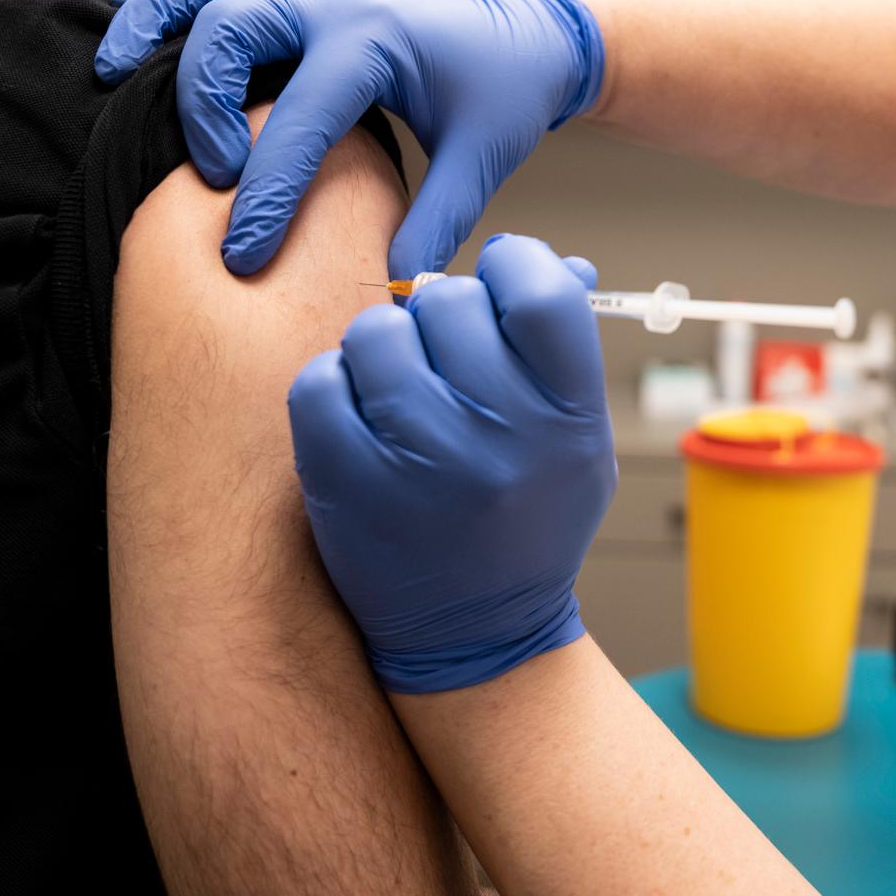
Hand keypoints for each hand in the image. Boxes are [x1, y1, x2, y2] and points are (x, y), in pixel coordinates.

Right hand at [94, 0, 604, 279]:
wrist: (518, 33)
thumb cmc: (499, 93)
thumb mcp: (483, 158)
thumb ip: (438, 221)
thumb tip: (398, 287)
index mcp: (376, 43)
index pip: (304, 119)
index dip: (268, 192)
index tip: (243, 257)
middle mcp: (332, 4)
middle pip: (234, 30)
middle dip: (207, 106)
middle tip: (214, 177)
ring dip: (156, 25)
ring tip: (111, 74)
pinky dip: (166, 1)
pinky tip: (123, 28)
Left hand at [286, 235, 615, 693]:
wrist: (476, 634)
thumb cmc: (528, 521)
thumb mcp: (576, 442)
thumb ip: (565, 352)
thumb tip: (556, 261)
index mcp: (569, 417)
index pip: (540, 290)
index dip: (513, 265)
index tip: (496, 285)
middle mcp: (500, 437)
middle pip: (450, 300)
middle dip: (441, 312)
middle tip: (444, 350)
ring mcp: (419, 461)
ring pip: (376, 332)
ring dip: (382, 344)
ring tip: (399, 385)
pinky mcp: (344, 484)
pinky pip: (319, 382)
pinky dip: (333, 386)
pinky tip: (358, 414)